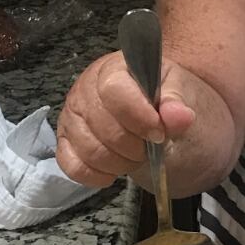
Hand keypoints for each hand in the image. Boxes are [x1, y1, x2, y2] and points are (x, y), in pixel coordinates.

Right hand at [55, 51, 195, 187]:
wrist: (156, 121)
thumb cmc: (164, 102)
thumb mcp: (180, 94)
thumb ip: (177, 103)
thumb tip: (179, 116)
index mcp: (113, 68)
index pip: (113, 89)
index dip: (138, 117)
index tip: (158, 133)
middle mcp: (85, 88)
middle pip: (101, 125)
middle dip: (133, 145)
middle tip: (150, 147)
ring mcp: (72, 116)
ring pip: (89, 150)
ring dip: (119, 163)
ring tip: (136, 156)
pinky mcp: (65, 142)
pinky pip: (73, 167)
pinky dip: (97, 175)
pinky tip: (115, 171)